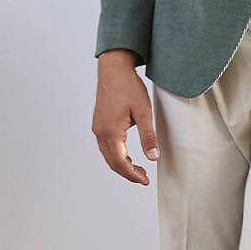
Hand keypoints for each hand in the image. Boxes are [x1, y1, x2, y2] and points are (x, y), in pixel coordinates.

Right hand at [92, 51, 159, 184]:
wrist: (113, 69)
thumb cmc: (128, 87)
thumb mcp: (144, 112)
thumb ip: (148, 136)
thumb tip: (153, 157)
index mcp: (111, 132)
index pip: (121, 163)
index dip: (133, 175)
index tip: (145, 180)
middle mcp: (100, 132)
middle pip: (112, 162)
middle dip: (127, 173)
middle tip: (143, 177)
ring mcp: (97, 128)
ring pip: (108, 155)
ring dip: (121, 164)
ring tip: (137, 168)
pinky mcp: (99, 123)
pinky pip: (105, 146)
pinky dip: (116, 155)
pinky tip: (127, 154)